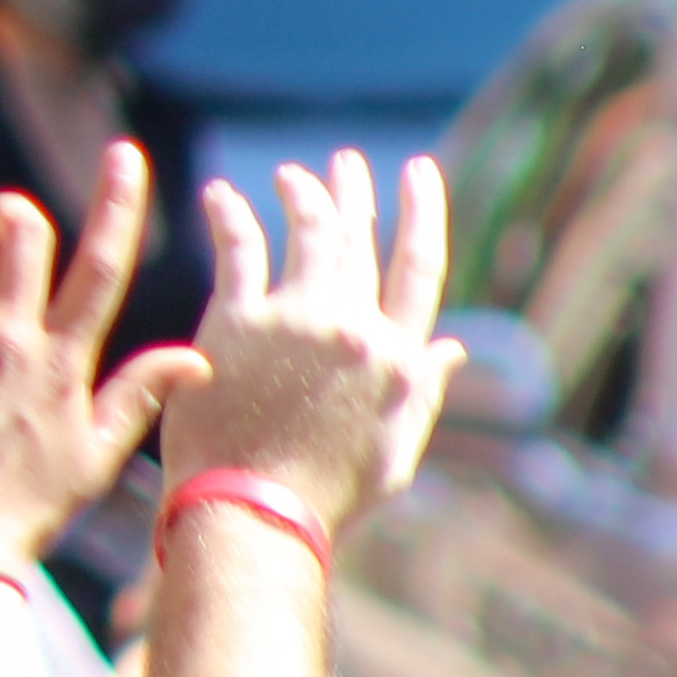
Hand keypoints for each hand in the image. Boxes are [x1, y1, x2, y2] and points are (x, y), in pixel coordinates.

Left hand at [0, 182, 152, 577]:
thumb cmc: (28, 509)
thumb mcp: (96, 457)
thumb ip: (140, 396)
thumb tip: (199, 357)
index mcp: (62, 360)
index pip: (101, 263)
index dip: (117, 202)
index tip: (123, 153)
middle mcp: (7, 337)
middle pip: (22, 234)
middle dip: (18, 211)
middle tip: (9, 213)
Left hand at [163, 158, 455, 536]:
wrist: (254, 513)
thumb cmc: (327, 494)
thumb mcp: (395, 450)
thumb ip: (423, 390)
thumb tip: (455, 347)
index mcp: (397, 358)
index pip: (418, 268)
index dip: (422, 214)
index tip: (419, 172)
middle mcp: (353, 328)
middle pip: (359, 241)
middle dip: (355, 194)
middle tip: (347, 163)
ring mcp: (295, 320)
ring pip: (307, 234)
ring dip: (302, 196)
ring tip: (291, 176)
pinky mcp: (237, 322)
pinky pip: (238, 250)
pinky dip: (231, 215)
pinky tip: (221, 196)